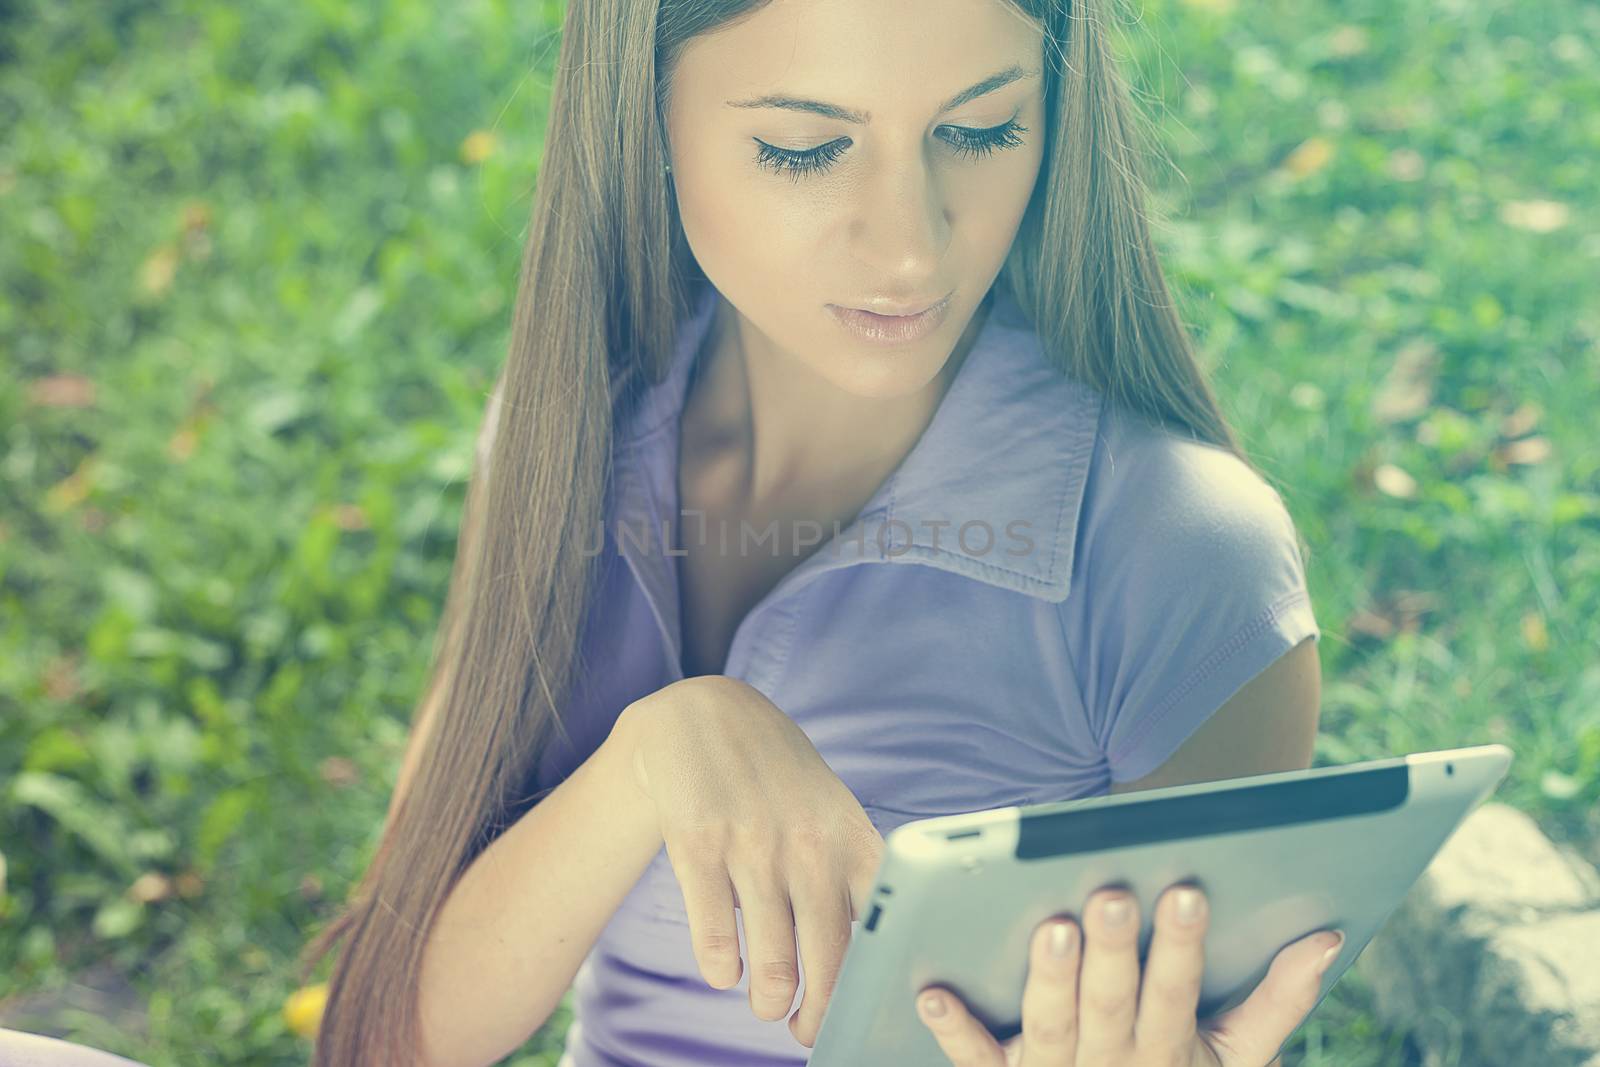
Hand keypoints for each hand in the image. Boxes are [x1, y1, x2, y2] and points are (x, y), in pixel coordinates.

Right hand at [617, 675, 884, 1046]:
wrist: (702, 713)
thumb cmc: (777, 778)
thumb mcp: (829, 810)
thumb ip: (852, 874)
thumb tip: (867, 959)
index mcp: (850, 837)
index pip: (887, 921)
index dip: (883, 977)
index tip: (874, 1009)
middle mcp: (808, 843)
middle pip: (832, 958)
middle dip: (821, 1013)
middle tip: (807, 1029)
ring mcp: (752, 844)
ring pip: (773, 962)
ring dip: (771, 1000)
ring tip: (768, 1005)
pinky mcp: (697, 845)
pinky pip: (715, 938)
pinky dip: (721, 969)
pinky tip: (724, 970)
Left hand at [914, 883, 1343, 1065]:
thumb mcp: (1234, 1058)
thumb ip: (1279, 1001)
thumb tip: (1326, 937)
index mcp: (1168, 1052)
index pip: (1177, 994)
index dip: (1182, 946)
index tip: (1188, 890)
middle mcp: (1109, 1065)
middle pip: (1111, 1004)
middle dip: (1114, 950)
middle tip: (1111, 893)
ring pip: (1048, 1023)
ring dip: (1049, 977)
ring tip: (1051, 925)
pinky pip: (971, 1056)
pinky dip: (952, 1025)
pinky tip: (930, 986)